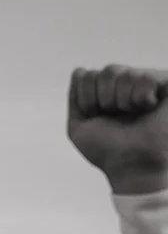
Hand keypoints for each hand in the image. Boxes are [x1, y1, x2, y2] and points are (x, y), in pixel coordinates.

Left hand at [68, 66, 167, 195]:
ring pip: (124, 73)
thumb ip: (76, 98)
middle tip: (116, 116)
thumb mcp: (80, 126)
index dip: (87, 100)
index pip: (88, 76)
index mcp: (108, 92)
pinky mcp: (166, 83)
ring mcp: (148, 82)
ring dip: (122, 101)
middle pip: (107, 71)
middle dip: (105, 99)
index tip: (96, 117)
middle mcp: (128, 84)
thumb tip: (80, 70)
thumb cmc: (107, 150)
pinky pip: (146, 77)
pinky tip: (149, 107)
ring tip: (135, 113)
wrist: (131, 164)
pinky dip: (141, 97)